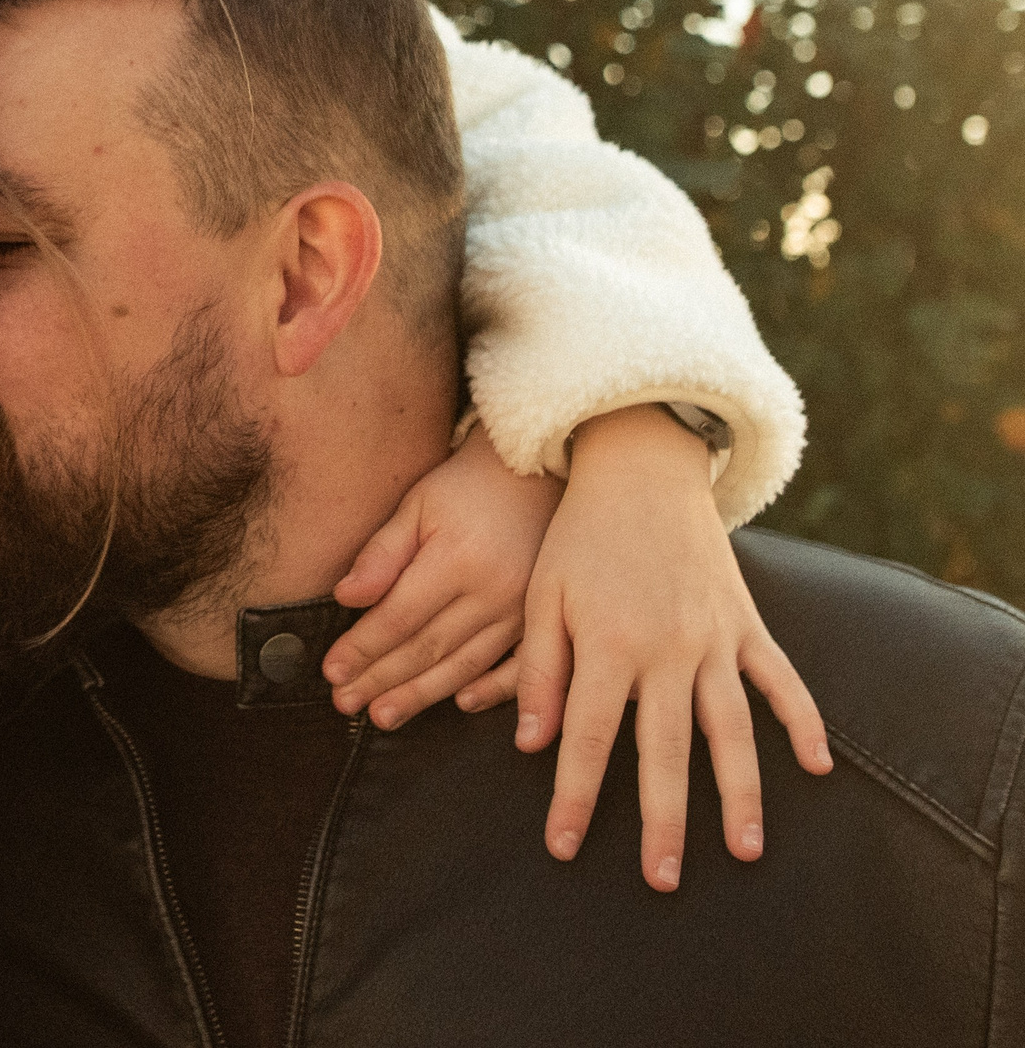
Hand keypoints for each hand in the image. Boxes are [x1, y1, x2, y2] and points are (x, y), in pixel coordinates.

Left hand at [323, 421, 561, 729]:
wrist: (537, 473)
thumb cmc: (467, 487)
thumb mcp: (418, 504)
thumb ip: (382, 553)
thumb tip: (345, 597)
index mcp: (458, 560)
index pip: (399, 618)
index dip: (363, 649)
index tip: (332, 672)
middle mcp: (495, 593)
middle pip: (428, 649)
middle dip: (382, 681)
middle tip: (345, 704)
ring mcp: (524, 611)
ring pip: (466, 665)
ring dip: (422, 695)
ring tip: (383, 715)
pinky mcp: (543, 619)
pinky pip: (518, 667)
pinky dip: (492, 690)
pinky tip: (460, 704)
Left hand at [512, 405, 831, 891]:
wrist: (639, 469)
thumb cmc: (577, 537)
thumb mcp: (540, 595)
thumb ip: (536, 669)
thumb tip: (530, 743)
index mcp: (605, 643)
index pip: (584, 737)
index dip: (572, 795)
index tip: (562, 846)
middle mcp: (665, 649)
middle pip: (663, 750)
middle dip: (661, 819)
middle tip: (662, 878)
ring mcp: (714, 638)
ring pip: (731, 730)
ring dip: (739, 793)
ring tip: (743, 849)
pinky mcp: (747, 623)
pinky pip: (781, 680)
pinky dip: (802, 721)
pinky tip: (817, 767)